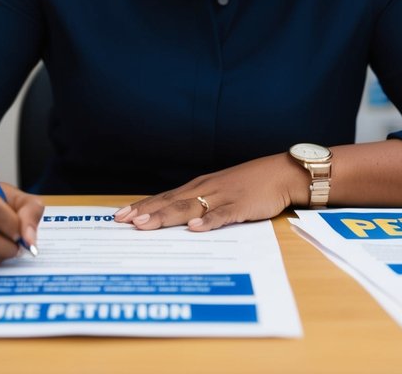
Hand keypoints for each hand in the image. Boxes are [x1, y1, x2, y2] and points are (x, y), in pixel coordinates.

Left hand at [113, 154, 302, 231]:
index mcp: (199, 187)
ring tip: (146, 224)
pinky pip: (222, 215)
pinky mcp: (240, 206)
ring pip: (189, 207)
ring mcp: (222, 197)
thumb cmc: (250, 185)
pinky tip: (194, 228)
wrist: (281, 173)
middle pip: (170, 202)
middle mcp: (205, 190)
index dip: (142, 206)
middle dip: (146, 212)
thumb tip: (178, 221)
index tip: (120, 215)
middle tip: (123, 222)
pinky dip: (207, 222)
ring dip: (166, 216)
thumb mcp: (220, 192)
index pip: (164, 198)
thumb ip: (200, 204)